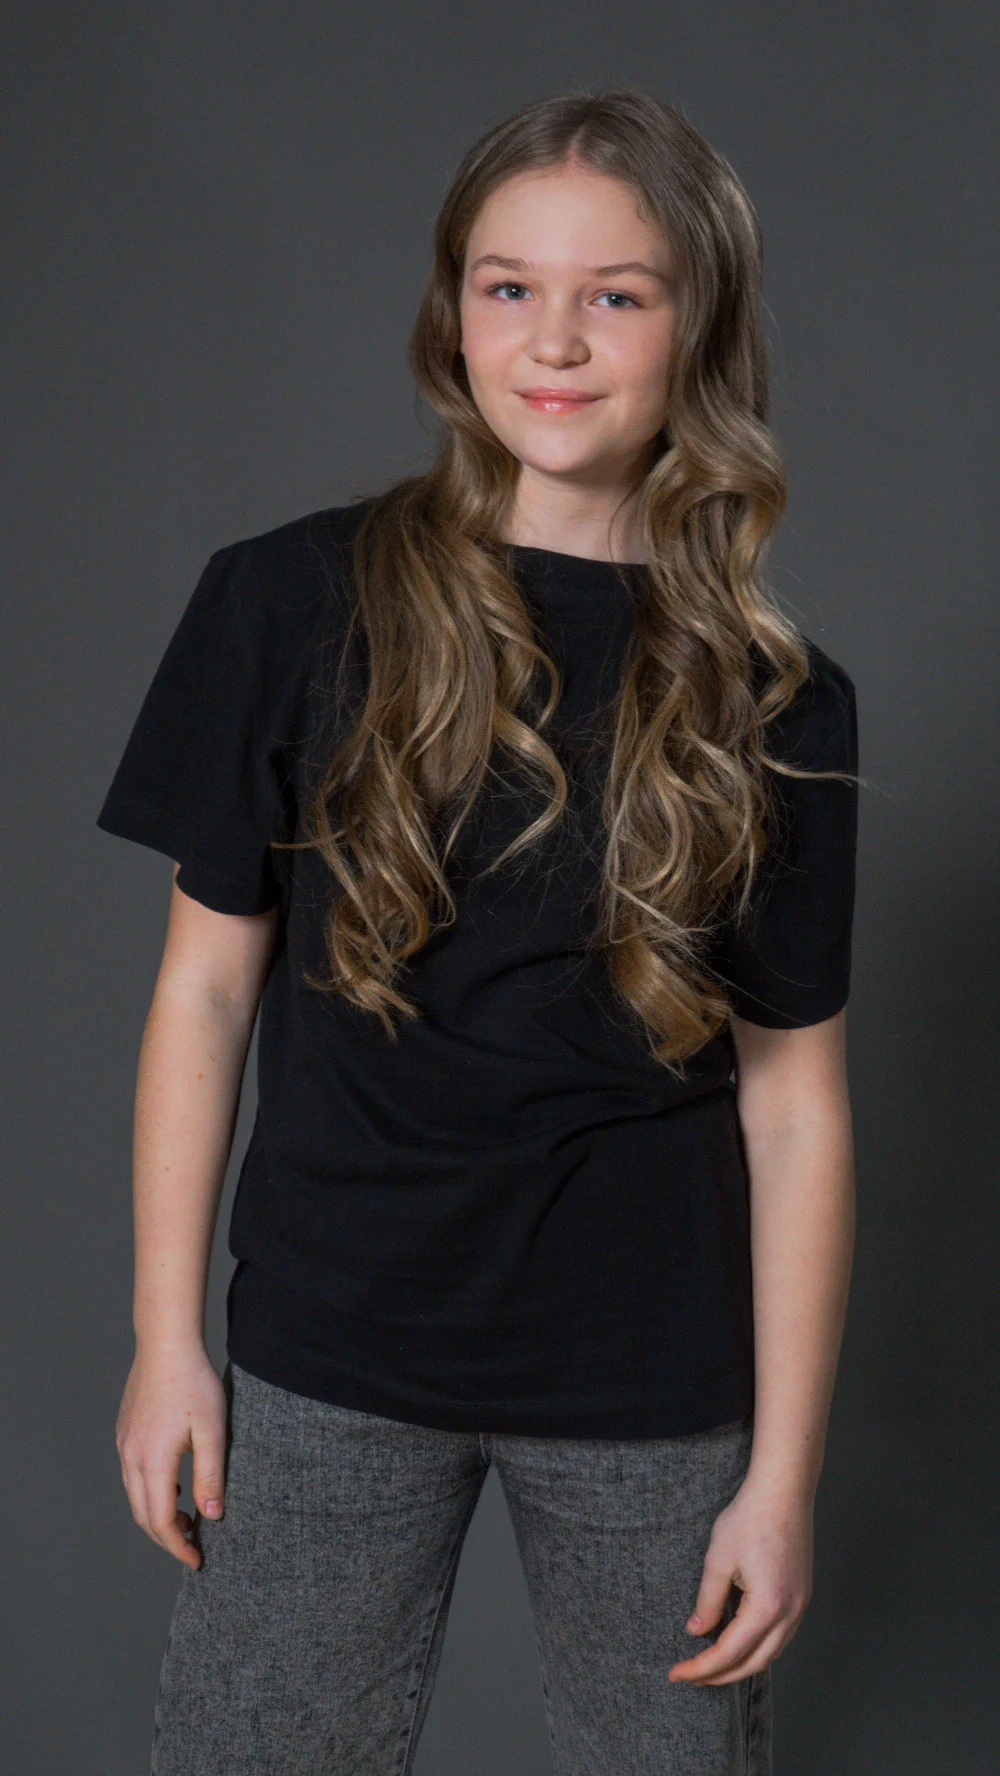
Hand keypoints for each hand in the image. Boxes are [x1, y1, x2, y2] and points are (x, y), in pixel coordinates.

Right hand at [116, 1345, 227, 1569]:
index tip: (197, 1560)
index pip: (161, 1521)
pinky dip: (150, 1492)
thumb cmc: (193, 1382)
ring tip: (187, 1518)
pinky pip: (132, 1475)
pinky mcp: (124, 1432)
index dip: (178, 1546)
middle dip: (167, 1537)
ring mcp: (124, 1444)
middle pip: (143, 1515)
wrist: (166, 1344)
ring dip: (157, 1515)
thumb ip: (211, 1474)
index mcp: (153, 1461)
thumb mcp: (213, 1430)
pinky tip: (173, 1484)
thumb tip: (213, 1514)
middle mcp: (131, 1457)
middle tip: (193, 1544)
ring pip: (135, 1496)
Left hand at [668, 1477, 813, 1685]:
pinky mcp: (802, 1596)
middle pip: (753, 1663)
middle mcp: (790, 1614)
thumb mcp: (719, 1560)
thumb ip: (708, 1601)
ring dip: (741, 1665)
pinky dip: (758, 1648)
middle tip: (691, 1675)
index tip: (677, 1674)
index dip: (701, 1668)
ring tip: (711, 1665)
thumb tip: (697, 1631)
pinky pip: (781, 1637)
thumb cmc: (750, 1518)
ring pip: (771, 1654)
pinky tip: (739, 1643)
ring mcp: (800, 1606)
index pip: (729, 1652)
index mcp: (767, 1607)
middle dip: (720, 1675)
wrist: (784, 1491)